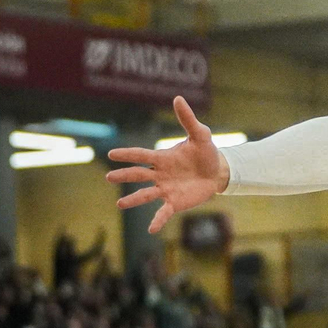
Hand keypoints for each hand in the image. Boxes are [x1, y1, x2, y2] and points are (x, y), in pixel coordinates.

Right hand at [106, 97, 230, 232]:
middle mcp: (160, 174)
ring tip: (120, 204)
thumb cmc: (206, 152)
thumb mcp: (200, 134)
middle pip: (139, 175)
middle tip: (109, 177)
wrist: (218, 172)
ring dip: (133, 200)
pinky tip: (150, 230)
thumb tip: (178, 98)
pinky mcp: (174, 202)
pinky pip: (163, 212)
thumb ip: (187, 119)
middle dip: (125, 176)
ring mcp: (165, 189)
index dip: (127, 155)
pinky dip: (157, 221)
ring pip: (146, 195)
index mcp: (162, 158)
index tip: (111, 154)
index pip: (141, 155)